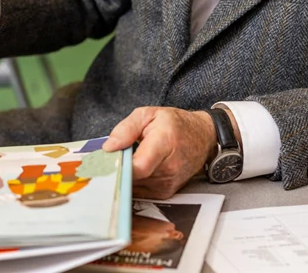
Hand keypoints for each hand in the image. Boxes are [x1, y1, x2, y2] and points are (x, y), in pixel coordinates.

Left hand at [102, 107, 216, 198]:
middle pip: (132, 178)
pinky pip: (141, 191)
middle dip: (117, 170)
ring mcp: (168, 183)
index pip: (139, 167)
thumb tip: (108, 147)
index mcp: (164, 144)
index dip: (119, 167)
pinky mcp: (166, 193)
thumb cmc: (174, 124)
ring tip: (126, 160)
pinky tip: (134, 169)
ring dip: (125, 176)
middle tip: (108, 159)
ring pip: (134, 187)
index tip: (105, 162)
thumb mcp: (147, 114)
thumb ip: (126, 129)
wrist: (202, 137)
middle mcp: (169, 168)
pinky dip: (134, 182)